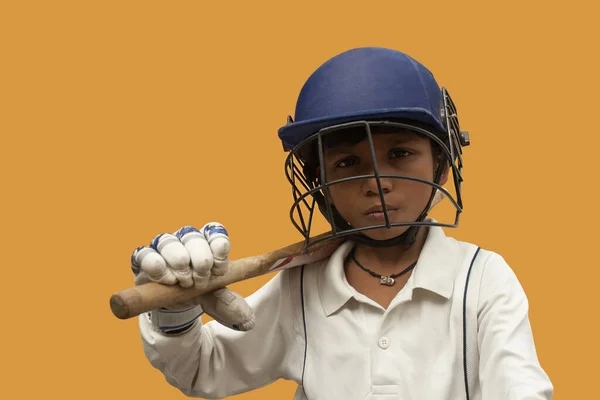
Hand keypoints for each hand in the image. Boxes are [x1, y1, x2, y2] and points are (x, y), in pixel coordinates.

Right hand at [131, 222, 254, 331]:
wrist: (173, 303)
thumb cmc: (198, 291)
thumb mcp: (215, 298)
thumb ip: (228, 303)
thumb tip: (248, 321)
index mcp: (207, 242)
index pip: (214, 232)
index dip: (218, 246)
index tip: (220, 268)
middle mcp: (185, 239)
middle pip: (193, 236)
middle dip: (200, 259)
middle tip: (201, 280)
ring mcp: (163, 247)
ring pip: (169, 242)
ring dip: (179, 262)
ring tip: (183, 282)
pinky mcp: (143, 259)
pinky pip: (145, 254)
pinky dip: (157, 265)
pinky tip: (166, 279)